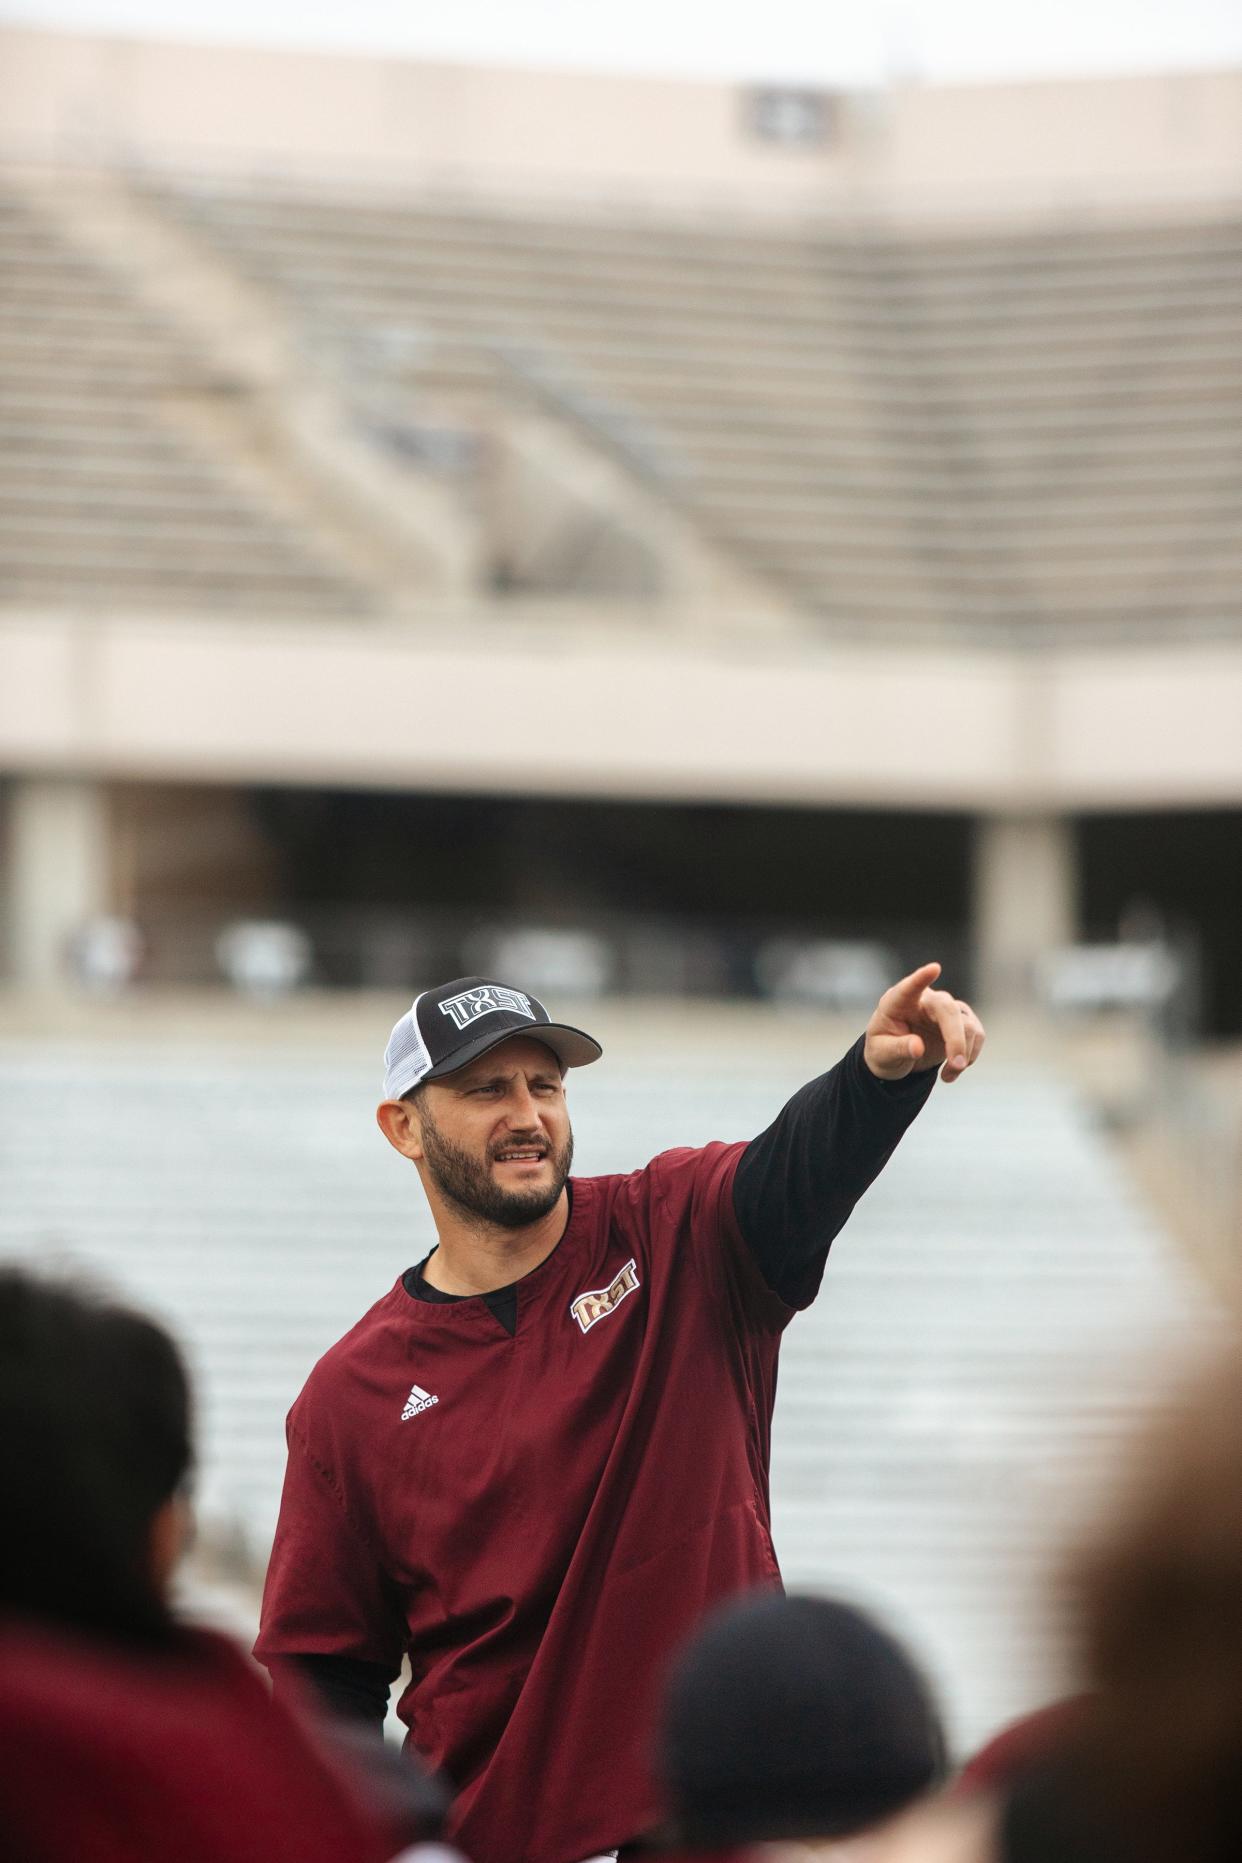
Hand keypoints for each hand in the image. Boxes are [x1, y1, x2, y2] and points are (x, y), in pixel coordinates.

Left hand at [863, 962, 985, 1084]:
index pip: (909, 987)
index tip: (934, 968)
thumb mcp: (881, 1054)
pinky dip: (970, 1056)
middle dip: (956, 1039)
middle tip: (956, 1065)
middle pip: (948, 1010)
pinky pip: (977, 1034)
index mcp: (898, 1002)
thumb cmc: (884, 1048)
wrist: (896, 1056)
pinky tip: (953, 1070)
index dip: (921, 978)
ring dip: (963, 1054)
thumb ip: (898, 1048)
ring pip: (967, 1024)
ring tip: (948, 1076)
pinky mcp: (961, 1021)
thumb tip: (918, 1047)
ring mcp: (945, 1009)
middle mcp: (925, 1000)